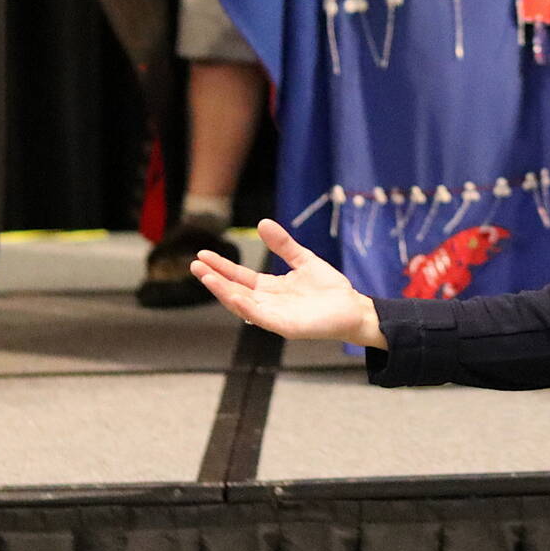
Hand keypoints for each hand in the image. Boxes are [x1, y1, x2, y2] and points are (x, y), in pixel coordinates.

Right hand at [191, 218, 385, 347]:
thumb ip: (284, 245)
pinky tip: (234, 296)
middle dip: (215, 278)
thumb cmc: (330, 289)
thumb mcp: (304, 260)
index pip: (240, 277)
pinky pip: (262, 318)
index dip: (221, 267)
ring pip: (243, 305)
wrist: (353, 308)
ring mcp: (275, 317)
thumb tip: (263, 223)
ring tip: (207, 277)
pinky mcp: (286, 327)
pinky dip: (247, 308)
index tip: (203, 255)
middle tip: (195, 264)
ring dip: (224, 292)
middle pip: (235, 290)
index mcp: (271, 289)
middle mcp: (268, 303)